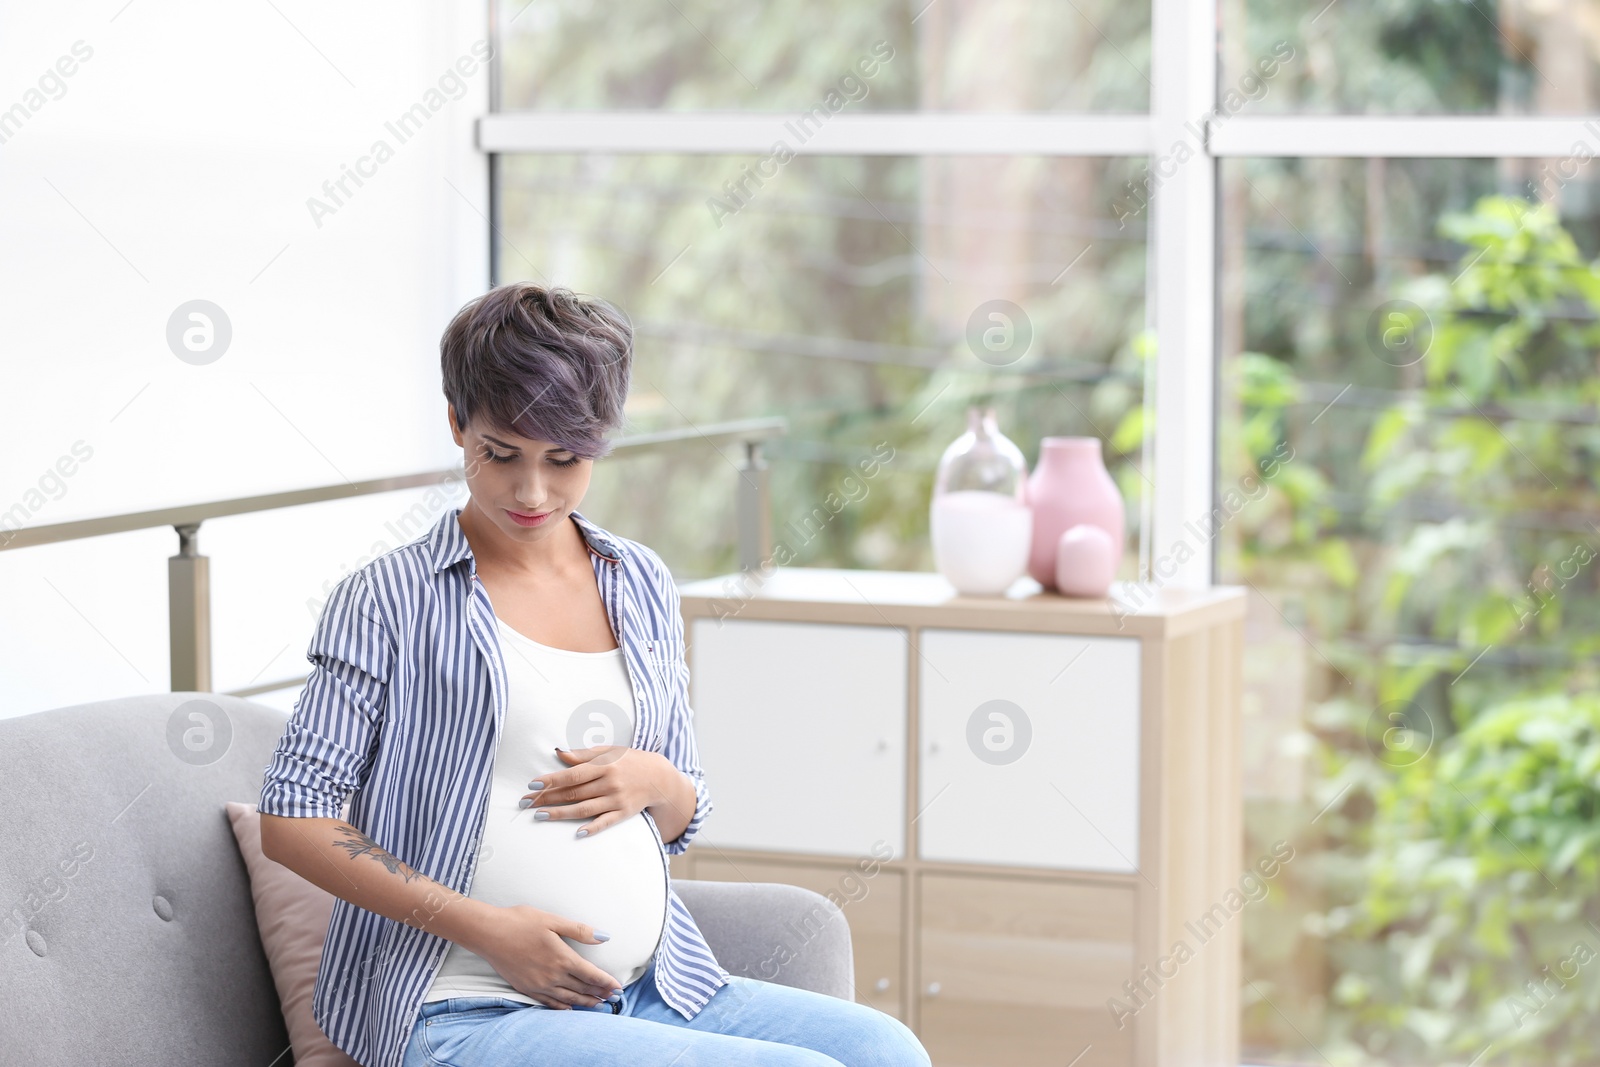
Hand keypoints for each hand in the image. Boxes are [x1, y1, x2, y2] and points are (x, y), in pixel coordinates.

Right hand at [470, 903, 620, 1009]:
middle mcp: (552, 976)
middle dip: (599, 993)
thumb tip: (604, 937)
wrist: (489, 933)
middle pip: (582, 989)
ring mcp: (538, 985)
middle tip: (613, 997)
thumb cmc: (520, 922)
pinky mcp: (526, 988)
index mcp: (562, 958)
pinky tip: (569, 1008)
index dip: (606, 982)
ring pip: (567, 999)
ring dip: (585, 1002)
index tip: (618, 987)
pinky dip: (563, 1007)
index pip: (591, 975)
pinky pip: (549, 1003)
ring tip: (598, 1004)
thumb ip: (579, 931)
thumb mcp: (552, 920)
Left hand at [523, 746, 670, 837]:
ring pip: (584, 809)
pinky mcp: (623, 813)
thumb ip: (584, 754)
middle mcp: (610, 783)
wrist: (659, 777)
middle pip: (574, 793)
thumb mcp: (609, 752)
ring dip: (561, 813)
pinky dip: (592, 828)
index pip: (573, 774)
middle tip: (526, 803)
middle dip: (548, 798)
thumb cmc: (630, 761)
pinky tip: (577, 833)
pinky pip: (605, 822)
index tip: (533, 784)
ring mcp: (617, 800)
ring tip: (540, 815)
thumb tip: (560, 753)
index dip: (552, 780)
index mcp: (605, 765)